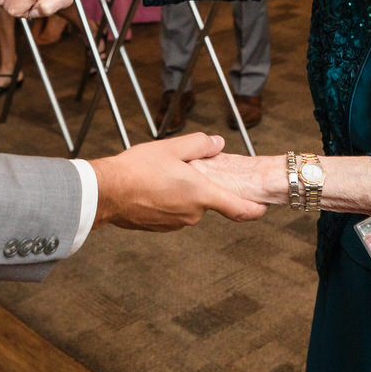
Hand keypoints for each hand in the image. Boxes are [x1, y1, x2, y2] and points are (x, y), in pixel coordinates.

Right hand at [90, 134, 266, 230]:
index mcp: (202, 194)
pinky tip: (150, 188)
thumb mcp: (172, 148)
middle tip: (180, 168)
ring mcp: (176, 223)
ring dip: (180, 193)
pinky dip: (166, 201)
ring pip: (187, 206)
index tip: (263, 207)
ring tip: (158, 175)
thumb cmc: (138, 169)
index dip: (255, 209)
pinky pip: (172, 213)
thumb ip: (200, 144)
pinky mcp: (160, 228)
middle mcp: (192, 214)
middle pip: (207, 200)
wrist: (107, 192)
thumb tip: (217, 143)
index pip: (240, 209)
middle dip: (199, 186)